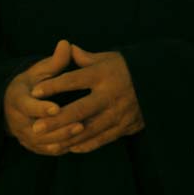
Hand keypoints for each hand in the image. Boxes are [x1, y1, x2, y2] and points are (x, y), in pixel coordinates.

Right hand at [4, 40, 84, 154]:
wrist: (13, 106)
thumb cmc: (31, 84)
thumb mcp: (39, 71)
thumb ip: (54, 62)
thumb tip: (66, 44)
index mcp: (16, 100)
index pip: (27, 107)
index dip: (41, 108)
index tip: (56, 108)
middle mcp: (18, 121)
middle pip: (38, 129)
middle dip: (59, 127)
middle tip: (80, 123)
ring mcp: (25, 136)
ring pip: (44, 142)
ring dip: (64, 138)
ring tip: (84, 131)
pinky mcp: (33, 146)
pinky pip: (49, 150)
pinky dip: (64, 147)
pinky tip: (81, 141)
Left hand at [29, 45, 144, 154]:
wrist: (159, 85)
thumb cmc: (125, 69)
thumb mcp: (108, 58)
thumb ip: (85, 57)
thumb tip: (65, 46)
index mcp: (103, 74)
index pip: (74, 80)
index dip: (53, 86)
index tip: (34, 92)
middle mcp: (110, 94)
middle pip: (79, 109)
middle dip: (56, 120)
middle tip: (35, 127)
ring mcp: (118, 113)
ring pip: (89, 129)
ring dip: (67, 138)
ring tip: (47, 143)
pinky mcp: (125, 127)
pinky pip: (102, 139)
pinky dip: (85, 145)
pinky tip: (69, 148)